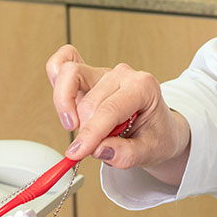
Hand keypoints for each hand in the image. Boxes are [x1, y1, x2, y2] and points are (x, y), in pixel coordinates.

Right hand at [46, 44, 191, 182]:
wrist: (160, 129)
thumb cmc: (157, 136)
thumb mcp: (150, 152)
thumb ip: (126, 154)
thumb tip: (99, 150)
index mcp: (143, 87)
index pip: (109, 109)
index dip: (90, 134)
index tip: (77, 153)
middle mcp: (122, 75)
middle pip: (89, 100)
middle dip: (85, 128)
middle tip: (91, 147)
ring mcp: (103, 72)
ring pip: (71, 76)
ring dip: (66, 105)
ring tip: (75, 125)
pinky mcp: (88, 75)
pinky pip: (64, 61)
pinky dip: (57, 77)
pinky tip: (62, 101)